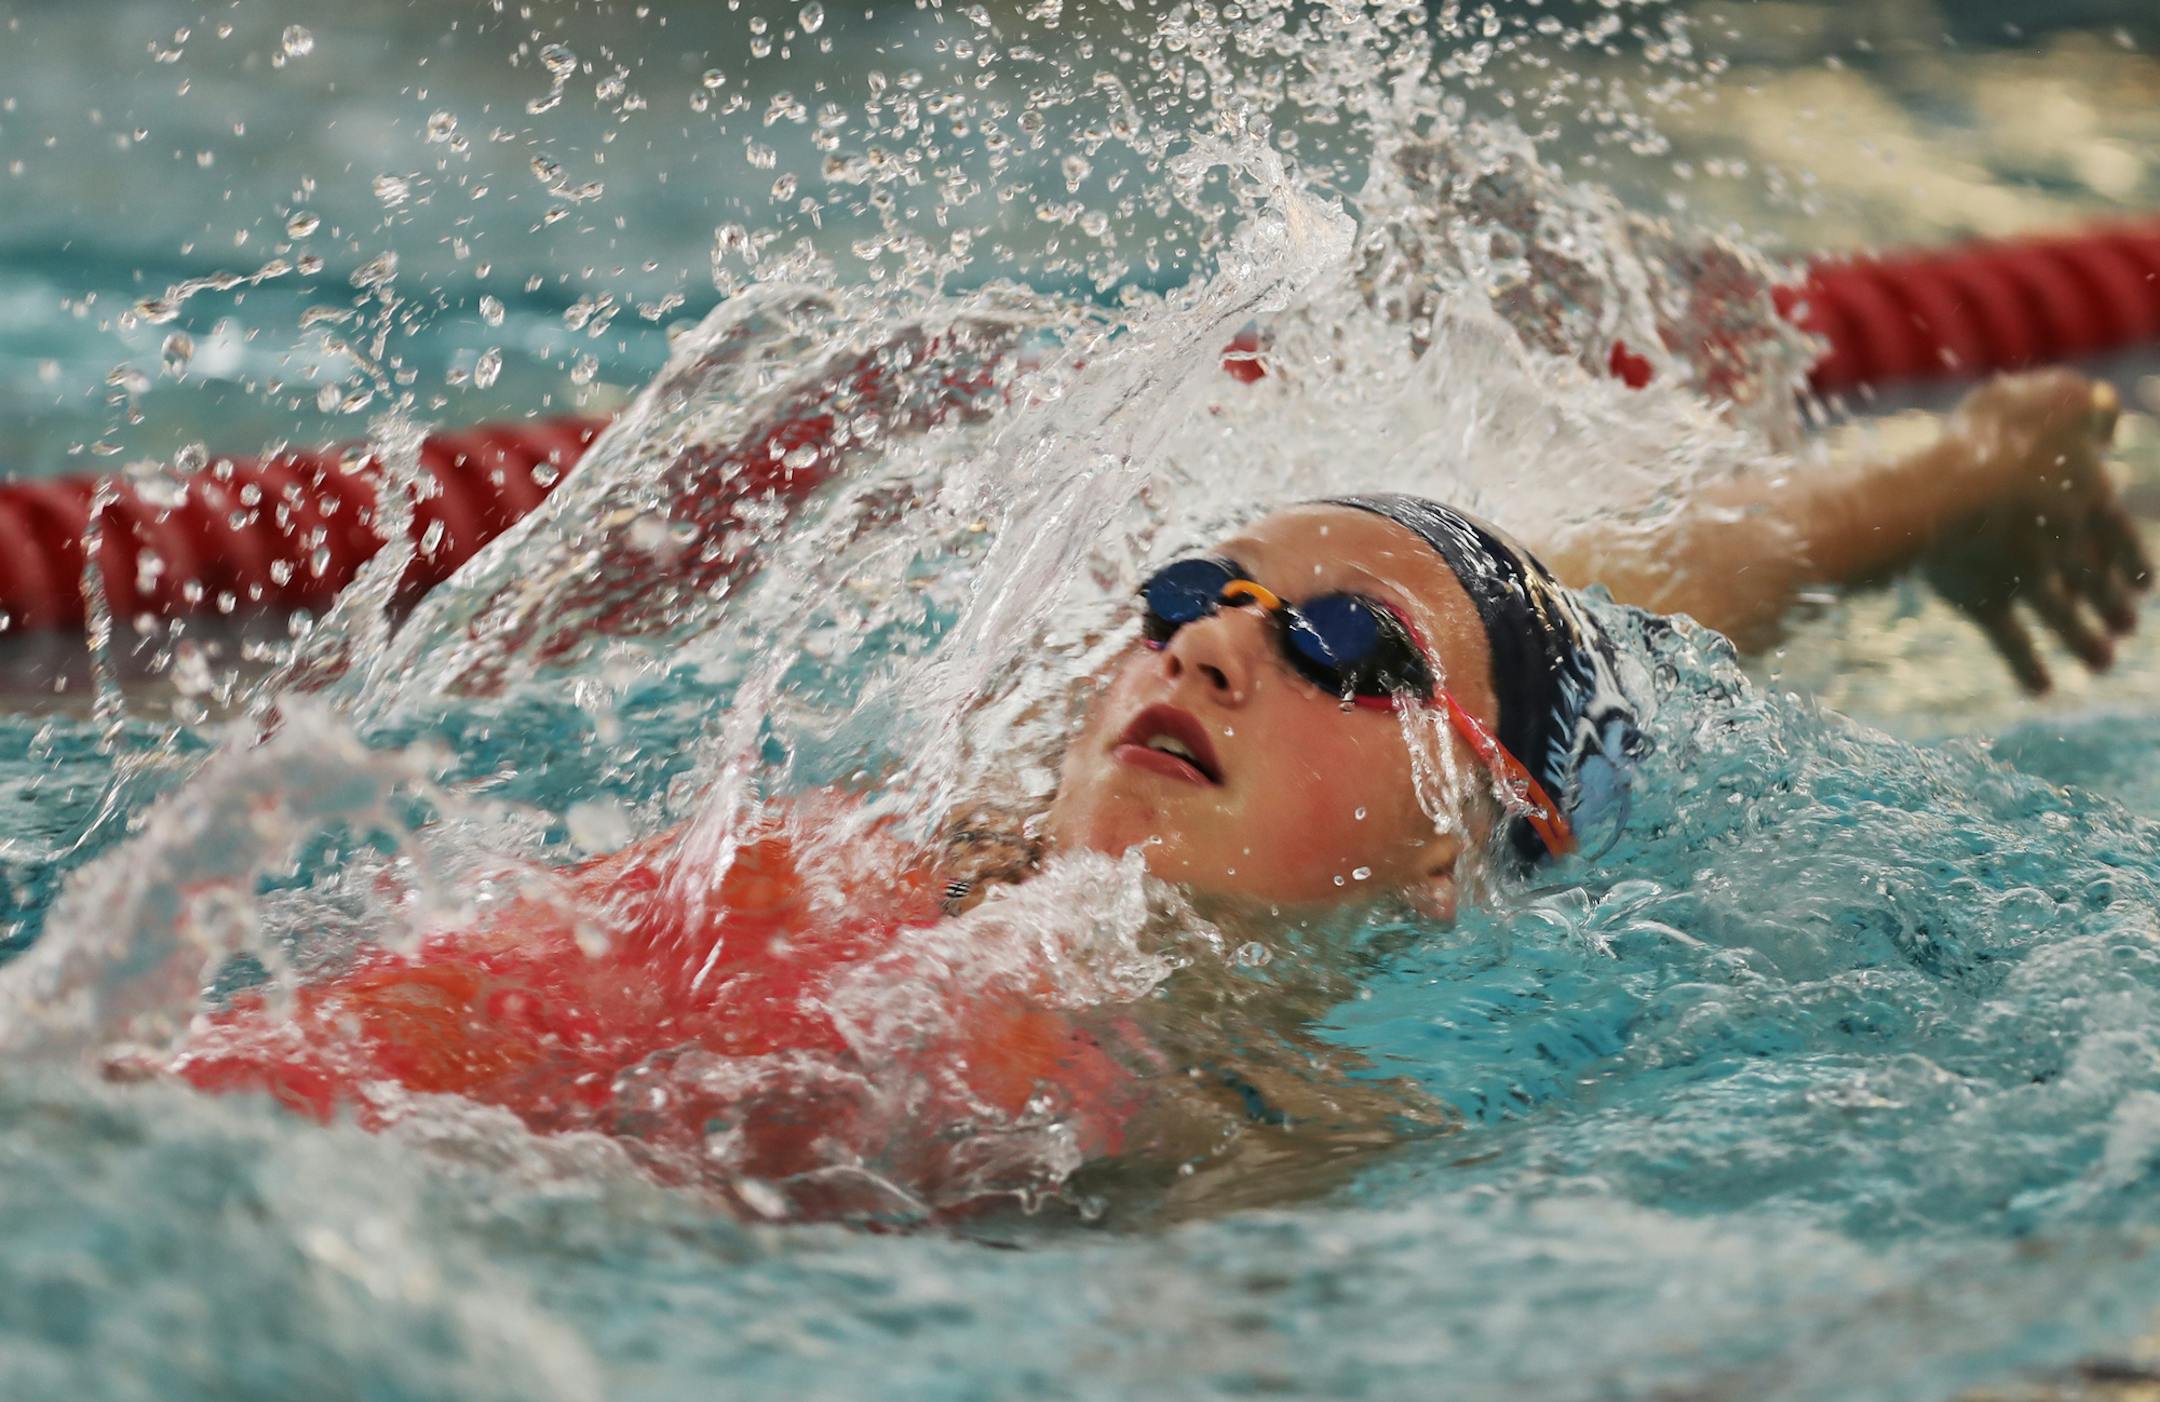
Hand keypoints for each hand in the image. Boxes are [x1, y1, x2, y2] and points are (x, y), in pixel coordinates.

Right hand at [1919, 371, 2150, 693]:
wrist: (1956, 489)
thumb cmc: (2002, 435)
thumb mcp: (2054, 398)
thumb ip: (2085, 405)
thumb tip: (2106, 412)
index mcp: (2085, 496)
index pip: (2117, 535)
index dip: (2130, 561)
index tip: (2143, 586)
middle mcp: (2064, 543)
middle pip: (2094, 580)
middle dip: (2111, 605)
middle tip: (2124, 629)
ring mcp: (2025, 575)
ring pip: (2065, 615)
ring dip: (2085, 641)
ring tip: (2101, 663)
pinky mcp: (1983, 597)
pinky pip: (2010, 639)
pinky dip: (2026, 665)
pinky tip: (2040, 689)